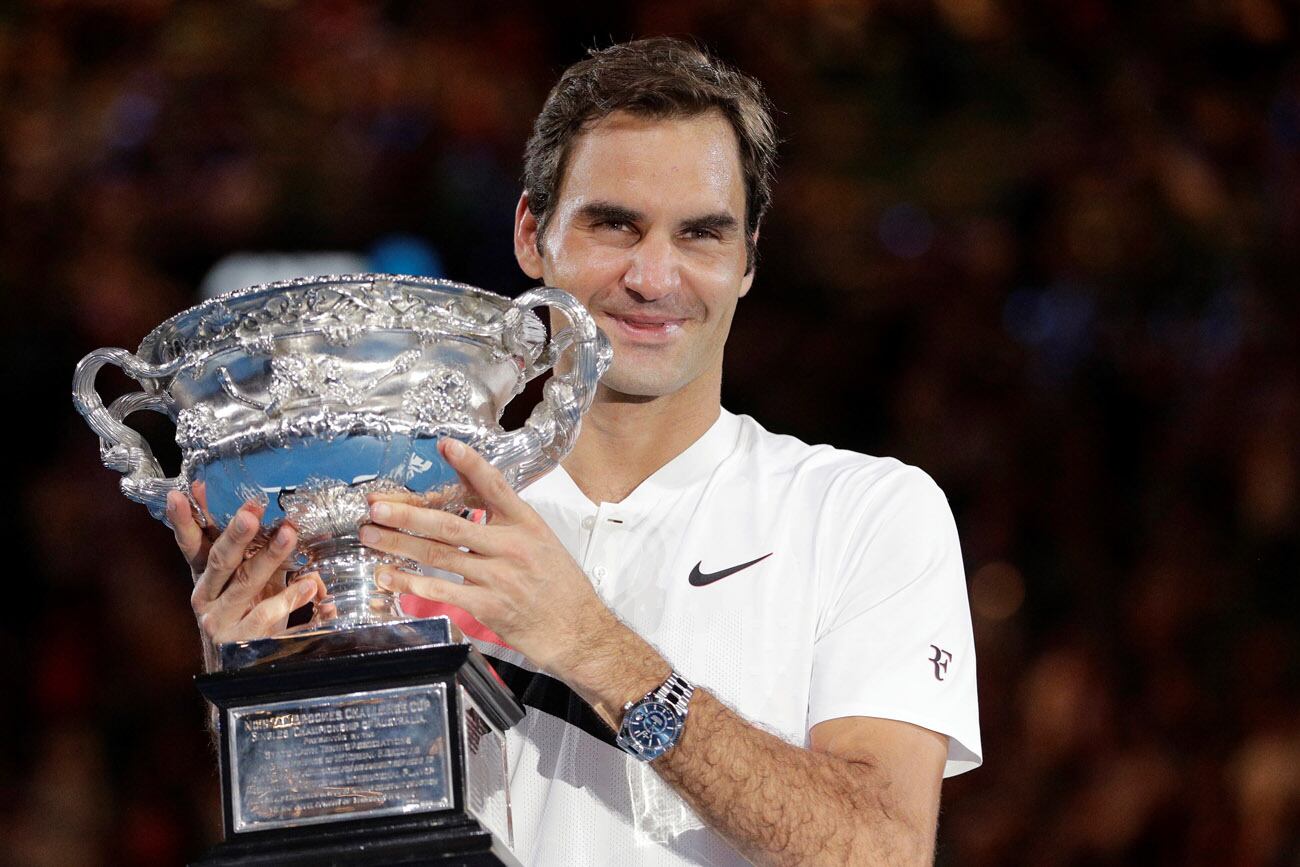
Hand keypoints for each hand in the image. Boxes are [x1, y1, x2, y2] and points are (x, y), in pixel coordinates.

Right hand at [171, 484, 323, 656]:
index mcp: (203, 576)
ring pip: (245, 582)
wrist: (246, 662)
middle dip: (236, 534)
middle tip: (251, 512)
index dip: (185, 520)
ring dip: (269, 556)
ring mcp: (220, 620)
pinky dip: (289, 597)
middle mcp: (206, 596)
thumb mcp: (247, 575)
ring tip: (289, 534)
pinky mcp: (241, 640)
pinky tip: (308, 584)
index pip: (191, 544)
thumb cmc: (249, 607)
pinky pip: (266, 614)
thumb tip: (264, 509)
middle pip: (219, 560)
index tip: (184, 493)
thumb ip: (253, 547)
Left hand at [359, 439, 621, 677]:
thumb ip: (506, 524)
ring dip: (398, 545)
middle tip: (376, 505)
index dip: (469, 464)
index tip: (444, 445)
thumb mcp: (541, 542)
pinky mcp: (488, 606)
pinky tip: (389, 577)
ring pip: (437, 556)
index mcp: (526, 523)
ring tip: (370, 536)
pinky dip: (410, 583)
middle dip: (407, 513)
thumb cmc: (559, 587)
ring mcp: (498, 577)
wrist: (578, 630)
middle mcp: (511, 545)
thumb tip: (468, 505)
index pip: (494, 486)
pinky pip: (441, 590)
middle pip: (449, 524)